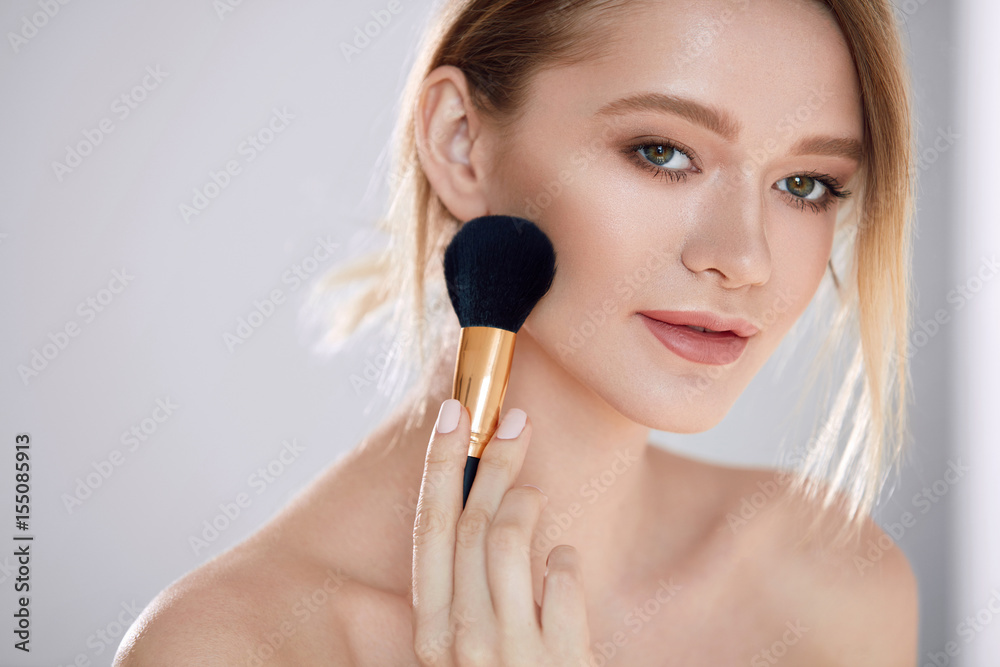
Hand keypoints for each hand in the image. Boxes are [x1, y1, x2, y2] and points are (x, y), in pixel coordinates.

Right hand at [411, 398, 593, 665]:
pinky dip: (567, 562)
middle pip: (471, 524)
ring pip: (510, 540)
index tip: (455, 410)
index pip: (429, 530)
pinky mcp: (559, 664)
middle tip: (515, 423)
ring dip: (526, 504)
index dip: (440, 465)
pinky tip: (565, 567)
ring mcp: (508, 656)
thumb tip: (486, 507)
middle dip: (492, 461)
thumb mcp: (473, 644)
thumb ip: (470, 589)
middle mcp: (459, 643)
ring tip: (535, 498)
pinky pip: (563, 580)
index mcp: (431, 632)